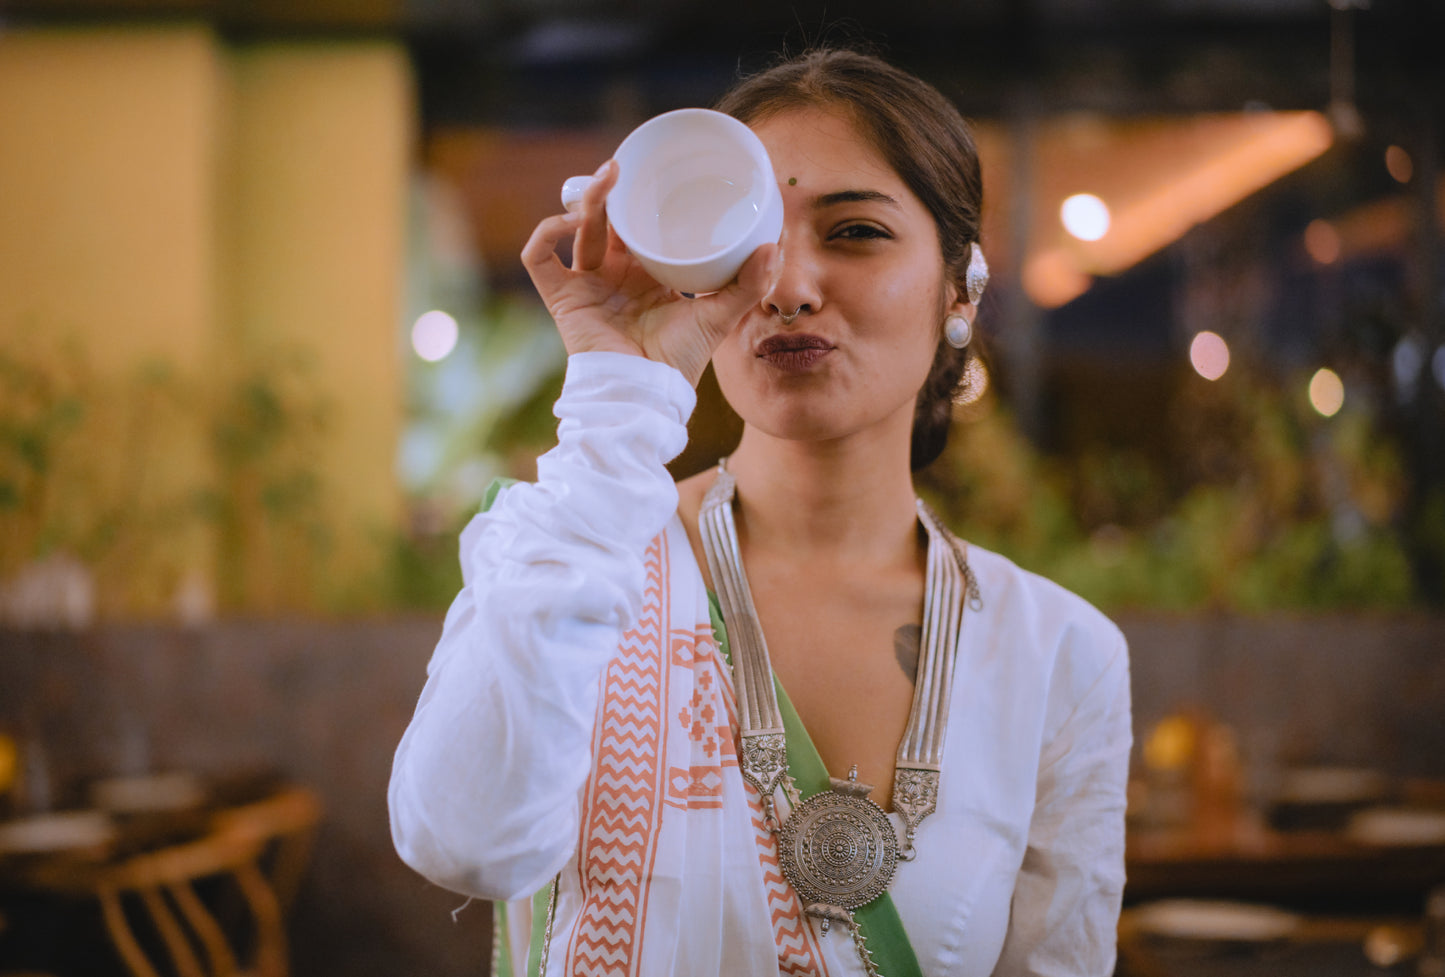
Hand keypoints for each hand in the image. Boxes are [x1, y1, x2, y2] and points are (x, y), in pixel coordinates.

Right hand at [521, 160, 777, 386]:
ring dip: (588, 202)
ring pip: (577, 231)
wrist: (645, 395)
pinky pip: (539, 259)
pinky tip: (566, 221)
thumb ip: (747, 285)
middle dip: (609, 192)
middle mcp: (614, 277)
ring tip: (607, 180)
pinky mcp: (562, 300)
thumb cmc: (678, 363)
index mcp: (647, 277)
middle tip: (620, 166)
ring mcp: (586, 287)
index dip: (640, 202)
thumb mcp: (718, 317)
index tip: (652, 173)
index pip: (640, 229)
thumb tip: (775, 246)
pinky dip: (545, 234)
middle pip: (606, 223)